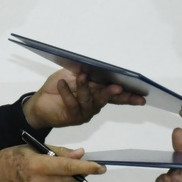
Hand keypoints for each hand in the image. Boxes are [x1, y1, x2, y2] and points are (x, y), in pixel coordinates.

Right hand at [0, 144, 105, 181]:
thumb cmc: (10, 159)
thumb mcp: (33, 148)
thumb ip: (58, 152)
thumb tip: (79, 154)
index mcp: (37, 166)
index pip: (68, 167)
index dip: (87, 167)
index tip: (101, 167)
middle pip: (70, 179)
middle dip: (77, 171)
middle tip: (76, 163)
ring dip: (67, 179)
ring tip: (54, 170)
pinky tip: (47, 180)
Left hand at [23, 69, 145, 128]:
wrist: (39, 103)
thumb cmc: (57, 87)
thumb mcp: (71, 74)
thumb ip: (83, 72)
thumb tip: (94, 65)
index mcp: (97, 92)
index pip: (116, 94)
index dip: (129, 95)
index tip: (142, 96)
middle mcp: (93, 104)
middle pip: (108, 99)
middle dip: (114, 93)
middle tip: (119, 88)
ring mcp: (84, 112)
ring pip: (90, 101)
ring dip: (86, 88)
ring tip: (82, 76)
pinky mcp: (72, 116)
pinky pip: (72, 104)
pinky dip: (67, 92)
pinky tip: (62, 84)